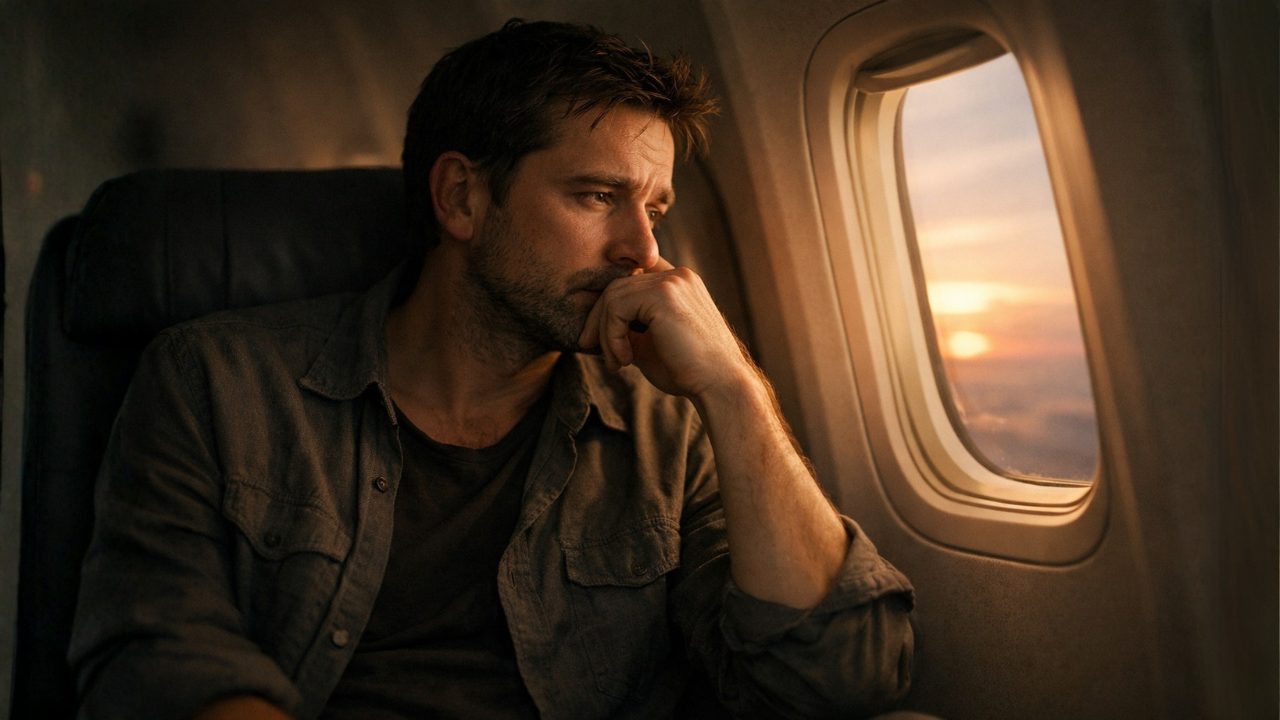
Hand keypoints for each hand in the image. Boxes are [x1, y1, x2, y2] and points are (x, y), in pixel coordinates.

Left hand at [578, 258, 754, 399]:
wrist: (718, 385)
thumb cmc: (687, 371)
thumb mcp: (649, 345)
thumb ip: (627, 330)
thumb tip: (594, 329)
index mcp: (678, 283)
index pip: (631, 278)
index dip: (609, 303)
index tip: (597, 335)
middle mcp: (677, 275)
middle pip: (617, 286)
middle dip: (599, 320)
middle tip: (591, 350)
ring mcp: (671, 281)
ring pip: (613, 296)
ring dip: (605, 333)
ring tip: (615, 362)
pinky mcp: (662, 294)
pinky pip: (617, 308)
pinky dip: (612, 336)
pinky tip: (625, 359)